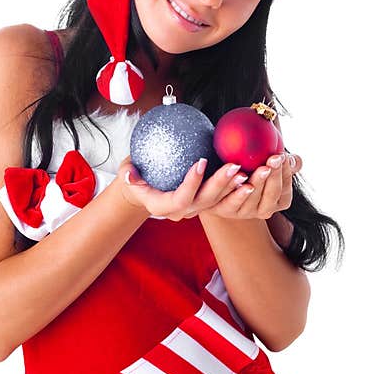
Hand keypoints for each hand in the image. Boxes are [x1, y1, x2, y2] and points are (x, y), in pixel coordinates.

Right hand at [117, 155, 251, 221]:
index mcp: (163, 206)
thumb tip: (130, 174)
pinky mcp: (204, 202)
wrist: (143, 189)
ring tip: (247, 173)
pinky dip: (234, 187)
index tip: (201, 162)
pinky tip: (248, 173)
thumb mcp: (126, 173)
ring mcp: (195, 209)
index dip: (192, 183)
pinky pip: (221, 197)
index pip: (181, 198)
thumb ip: (128, 175)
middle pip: (205, 201)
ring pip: (217, 201)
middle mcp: (182, 211)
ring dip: (233, 188)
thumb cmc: (134, 177)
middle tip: (234, 166)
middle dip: (220, 184)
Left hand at [199, 152, 300, 219]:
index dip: (285, 173)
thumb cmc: (253, 167)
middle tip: (273, 159)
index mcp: (279, 201)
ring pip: (251, 202)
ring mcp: (244, 213)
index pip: (284, 189)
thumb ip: (285, 161)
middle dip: (273, 177)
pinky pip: (230, 202)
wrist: (222, 175)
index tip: (282, 155)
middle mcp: (263, 211)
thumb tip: (292, 160)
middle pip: (270, 197)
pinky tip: (237, 174)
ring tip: (260, 168)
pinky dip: (234, 189)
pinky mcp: (224, 210)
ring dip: (256, 184)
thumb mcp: (271, 163)